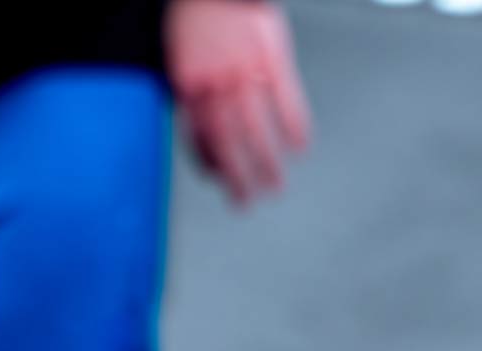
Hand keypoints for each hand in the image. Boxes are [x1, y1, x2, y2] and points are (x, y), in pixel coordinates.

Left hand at [168, 0, 311, 206]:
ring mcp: (245, 70)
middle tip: (246, 201)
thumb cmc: (198, 13)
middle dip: (237, 177)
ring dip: (267, 161)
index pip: (196, 136)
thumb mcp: (180, 54)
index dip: (207, 163)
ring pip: (255, 127)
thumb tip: (200, 129)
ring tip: (276, 185)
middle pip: (226, 141)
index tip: (217, 180)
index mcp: (188, 83)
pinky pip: (286, 98)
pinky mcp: (272, 56)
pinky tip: (301, 146)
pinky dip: (295, 125)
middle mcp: (215, 81)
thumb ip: (191, 91)